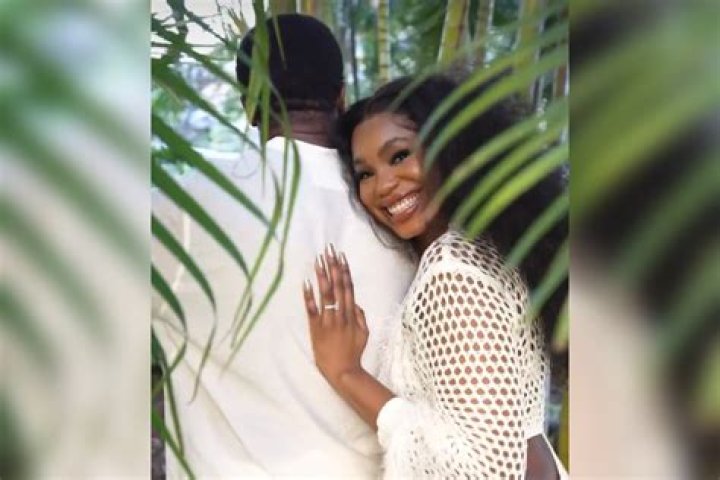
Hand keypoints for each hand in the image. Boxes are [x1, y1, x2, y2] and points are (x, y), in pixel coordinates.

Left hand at [302, 245, 368, 387]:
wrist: (343, 371)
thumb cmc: (353, 353)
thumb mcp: (364, 333)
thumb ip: (360, 316)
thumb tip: (355, 302)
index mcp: (352, 314)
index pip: (348, 288)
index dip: (345, 271)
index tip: (341, 256)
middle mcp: (340, 314)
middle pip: (337, 286)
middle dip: (333, 267)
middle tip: (329, 251)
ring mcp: (328, 321)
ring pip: (325, 294)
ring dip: (322, 276)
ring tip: (318, 260)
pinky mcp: (316, 328)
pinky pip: (312, 310)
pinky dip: (309, 296)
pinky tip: (306, 283)